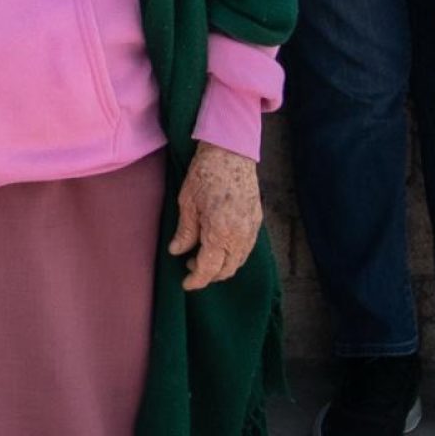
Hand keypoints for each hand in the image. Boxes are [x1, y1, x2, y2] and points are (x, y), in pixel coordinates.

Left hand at [168, 141, 259, 290]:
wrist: (231, 151)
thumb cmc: (205, 173)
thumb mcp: (187, 202)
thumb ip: (185, 232)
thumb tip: (177, 251)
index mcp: (220, 233)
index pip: (209, 269)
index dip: (197, 280)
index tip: (186, 284)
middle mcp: (240, 236)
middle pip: (227, 270)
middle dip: (208, 274)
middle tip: (190, 265)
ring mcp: (252, 229)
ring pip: (239, 261)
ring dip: (222, 265)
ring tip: (202, 254)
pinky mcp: (257, 221)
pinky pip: (246, 248)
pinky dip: (233, 254)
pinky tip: (218, 245)